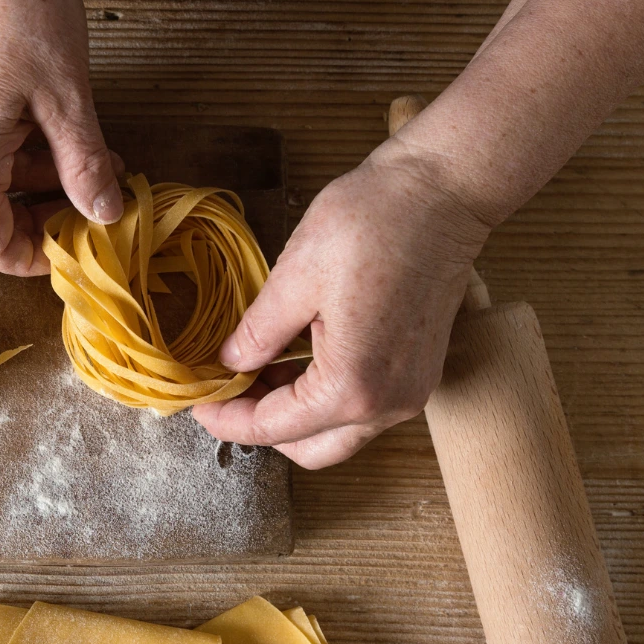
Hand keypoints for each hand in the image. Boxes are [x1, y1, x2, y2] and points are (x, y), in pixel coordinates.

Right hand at [0, 0, 122, 274]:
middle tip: (93, 213)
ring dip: (36, 191)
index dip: (33, 259)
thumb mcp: (68, 93)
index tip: (78, 250)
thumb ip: (84, 163)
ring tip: (94, 172)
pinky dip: (20, 163)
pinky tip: (64, 144)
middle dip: (40, 225)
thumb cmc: (17, 3)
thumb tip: (105, 213)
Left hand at [191, 144, 491, 467]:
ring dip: (294, 413)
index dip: (227, 419)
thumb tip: (232, 364)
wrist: (444, 193)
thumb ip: (257, 333)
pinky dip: (325, 398)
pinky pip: (363, 407)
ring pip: (338, 433)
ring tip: (258, 367)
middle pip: (309, 449)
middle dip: (262, 427)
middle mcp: (387, 404)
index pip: (273, 428)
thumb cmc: (373, 224)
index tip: (199, 403)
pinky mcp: (420, 373)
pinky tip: (296, 359)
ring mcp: (411, 392)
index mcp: (351, 386)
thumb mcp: (294, 277)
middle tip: (227, 389)